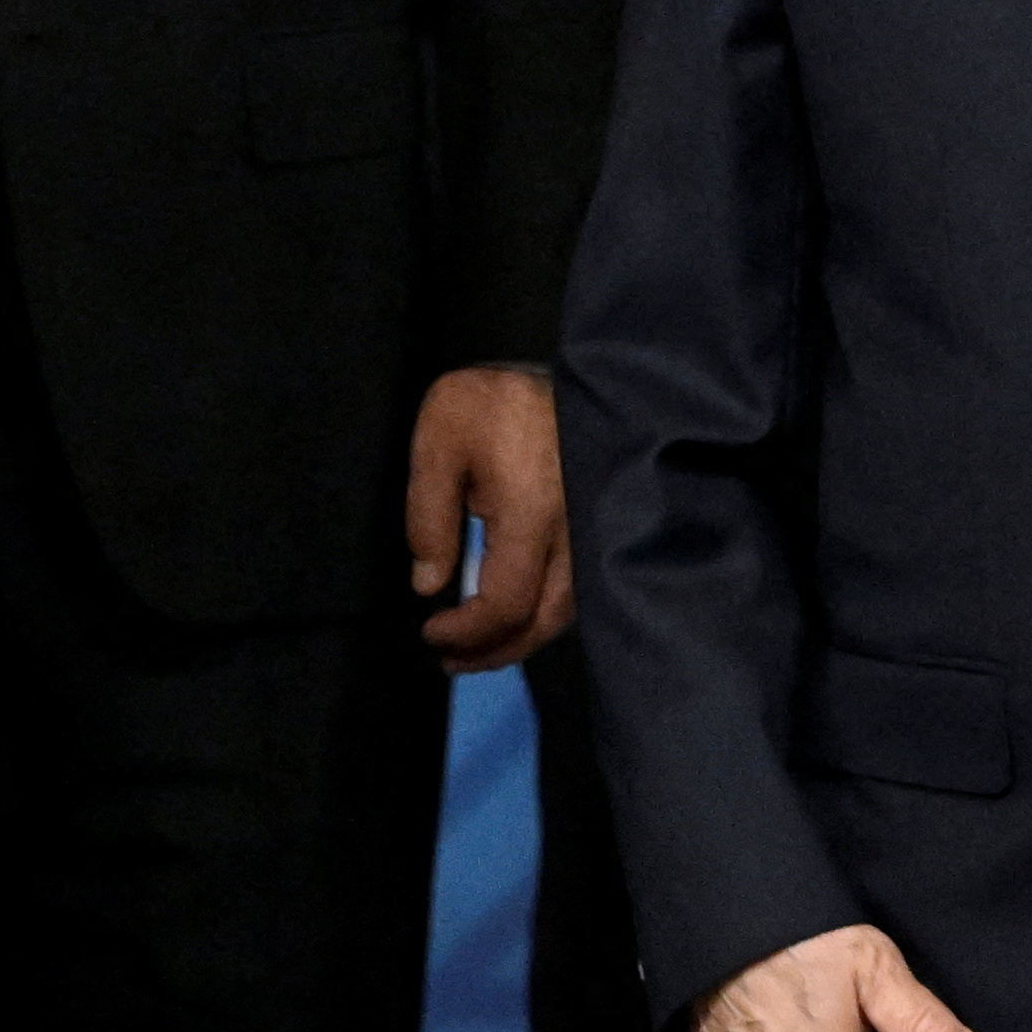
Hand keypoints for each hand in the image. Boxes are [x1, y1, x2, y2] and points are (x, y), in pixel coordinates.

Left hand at [407, 366, 575, 674]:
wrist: (574, 371)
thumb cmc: (494, 400)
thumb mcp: (440, 439)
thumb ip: (428, 514)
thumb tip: (429, 583)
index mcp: (531, 513)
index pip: (504, 603)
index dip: (467, 632)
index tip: (430, 633)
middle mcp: (573, 534)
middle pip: (541, 622)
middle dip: (495, 651)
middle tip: (449, 661)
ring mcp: (594, 534)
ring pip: (565, 614)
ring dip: (520, 638)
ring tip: (476, 648)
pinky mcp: (602, 530)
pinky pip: (578, 591)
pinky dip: (543, 614)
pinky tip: (513, 614)